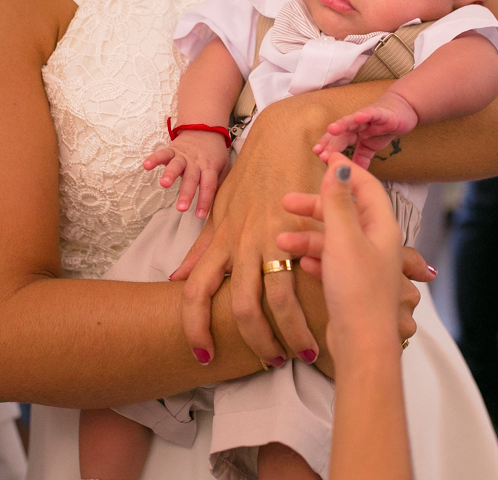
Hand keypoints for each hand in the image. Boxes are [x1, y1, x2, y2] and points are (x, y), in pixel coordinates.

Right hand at [144, 131, 230, 218]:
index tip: (200, 215)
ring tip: (164, 184)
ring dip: (170, 173)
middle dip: (186, 193)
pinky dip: (154, 158)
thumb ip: (219, 183)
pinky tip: (146, 165)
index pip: (209, 185)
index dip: (205, 200)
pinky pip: (163, 153)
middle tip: (181, 208)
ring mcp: (183, 155)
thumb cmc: (214, 154)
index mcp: (210, 167)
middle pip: (191, 178)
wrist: (205, 129)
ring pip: (176, 165)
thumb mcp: (223, 167)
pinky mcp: (172, 150)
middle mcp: (196, 162)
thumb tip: (217, 204)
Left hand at [170, 104, 326, 368]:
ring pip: (271, 299)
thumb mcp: (222, 211)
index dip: (194, 327)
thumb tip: (176, 279)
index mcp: (220, 240)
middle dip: (248, 341)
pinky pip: (301, 277)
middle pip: (234, 305)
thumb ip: (202, 249)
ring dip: (286, 333)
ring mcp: (270, 237)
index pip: (194, 292)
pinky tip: (322, 321)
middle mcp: (241, 242)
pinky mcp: (299, 230)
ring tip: (301, 352)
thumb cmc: (255, 175)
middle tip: (265, 363)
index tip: (201, 354)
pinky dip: (310, 306)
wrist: (286, 135)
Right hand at [277, 160, 434, 343]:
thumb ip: (338, 202)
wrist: (362, 343)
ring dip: (309, 237)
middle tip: (285, 202)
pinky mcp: (352, 285)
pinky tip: (298, 261)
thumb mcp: (343, 239)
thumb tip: (340, 165)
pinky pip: (332, 261)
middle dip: (316, 206)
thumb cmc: (357, 289)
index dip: (344, 170)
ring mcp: (365, 265)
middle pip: (346, 213)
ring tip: (281, 241)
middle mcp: (377, 243)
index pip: (366, 186)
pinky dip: (315, 257)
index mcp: (382, 227)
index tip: (322, 156)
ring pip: (335, 239)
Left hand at [313, 94, 418, 167]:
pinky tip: (359, 117)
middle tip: (320, 153)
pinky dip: (365, 115)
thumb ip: (362, 157)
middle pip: (341, 134)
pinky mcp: (381, 113)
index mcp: (352, 133)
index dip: (326, 147)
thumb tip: (354, 174)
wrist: (402, 108)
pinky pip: (372, 114)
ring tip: (331, 130)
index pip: (336, 141)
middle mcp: (356, 124)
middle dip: (330, 143)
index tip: (317, 156)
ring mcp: (367, 118)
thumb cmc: (384, 127)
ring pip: (352, 121)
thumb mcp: (372, 146)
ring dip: (342, 125)